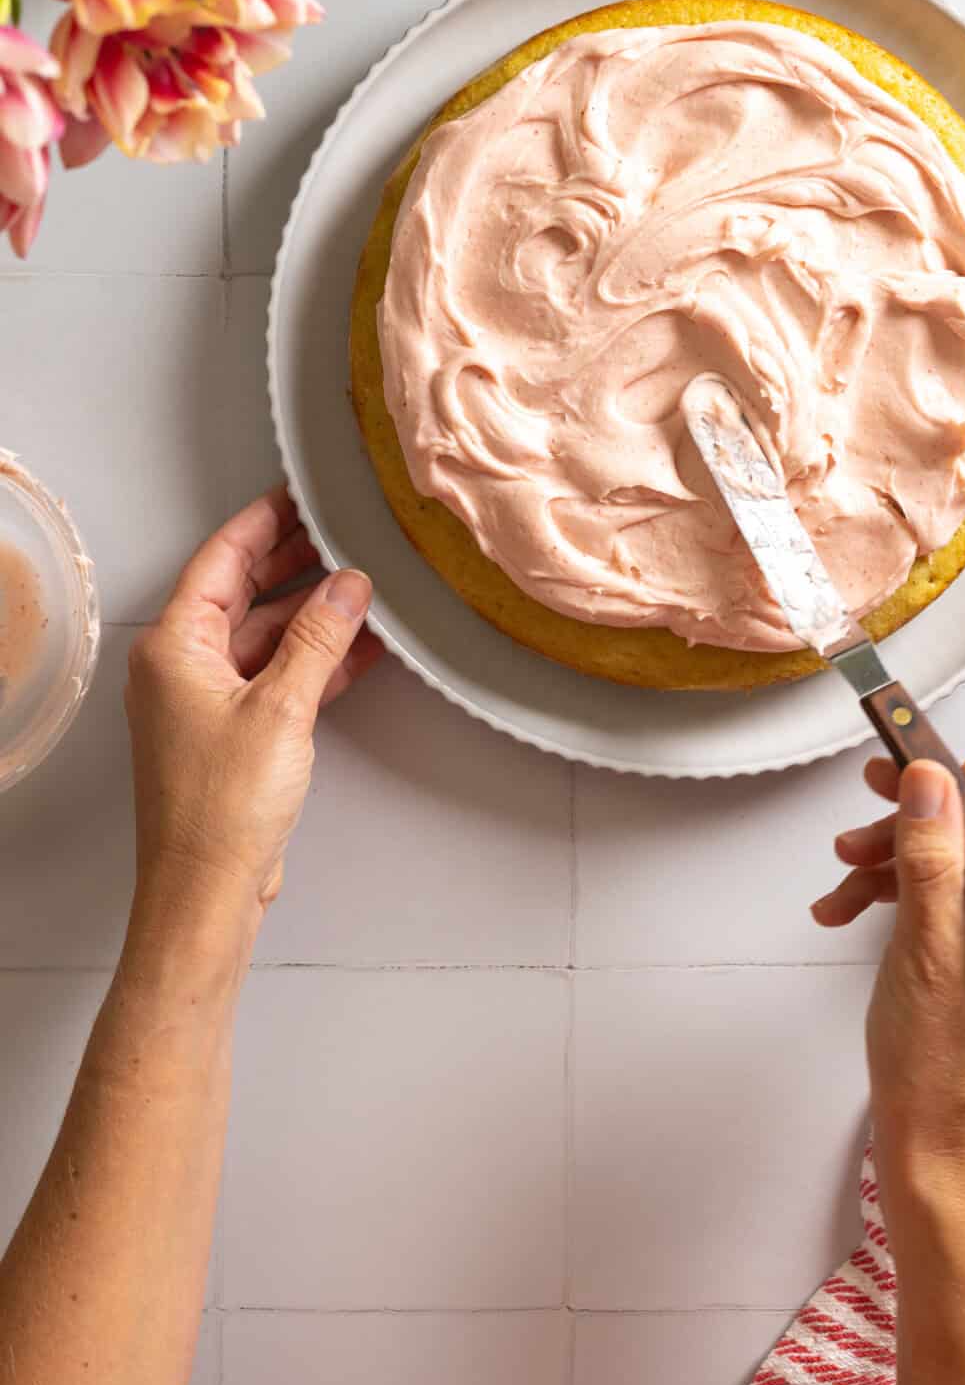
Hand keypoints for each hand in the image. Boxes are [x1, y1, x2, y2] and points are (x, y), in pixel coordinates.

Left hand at [125, 486, 383, 923]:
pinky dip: (318, 661)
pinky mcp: (236, 734)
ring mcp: (209, 701)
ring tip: (368, 582)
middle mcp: (184, 666)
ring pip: (267, 636)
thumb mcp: (282, 708)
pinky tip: (363, 645)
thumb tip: (350, 583)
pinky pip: (279, 677)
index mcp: (175, 646)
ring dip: (315, 614)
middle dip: (295, 562)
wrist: (208, 891)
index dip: (263, 523)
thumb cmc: (223, 807)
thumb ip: (319, 639)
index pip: (220, 560)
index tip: (301, 493)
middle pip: (242, 593)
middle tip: (345, 530)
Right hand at [812, 757, 964, 1191]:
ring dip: (905, 847)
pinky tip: (844, 903)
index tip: (954, 786)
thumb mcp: (929, 949)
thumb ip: (931, 858)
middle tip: (878, 789)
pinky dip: (900, 883)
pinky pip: (954, 885)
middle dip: (939, 814)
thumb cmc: (942, 1064)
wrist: (927, 1137)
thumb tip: (928, 777)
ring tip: (846, 861)